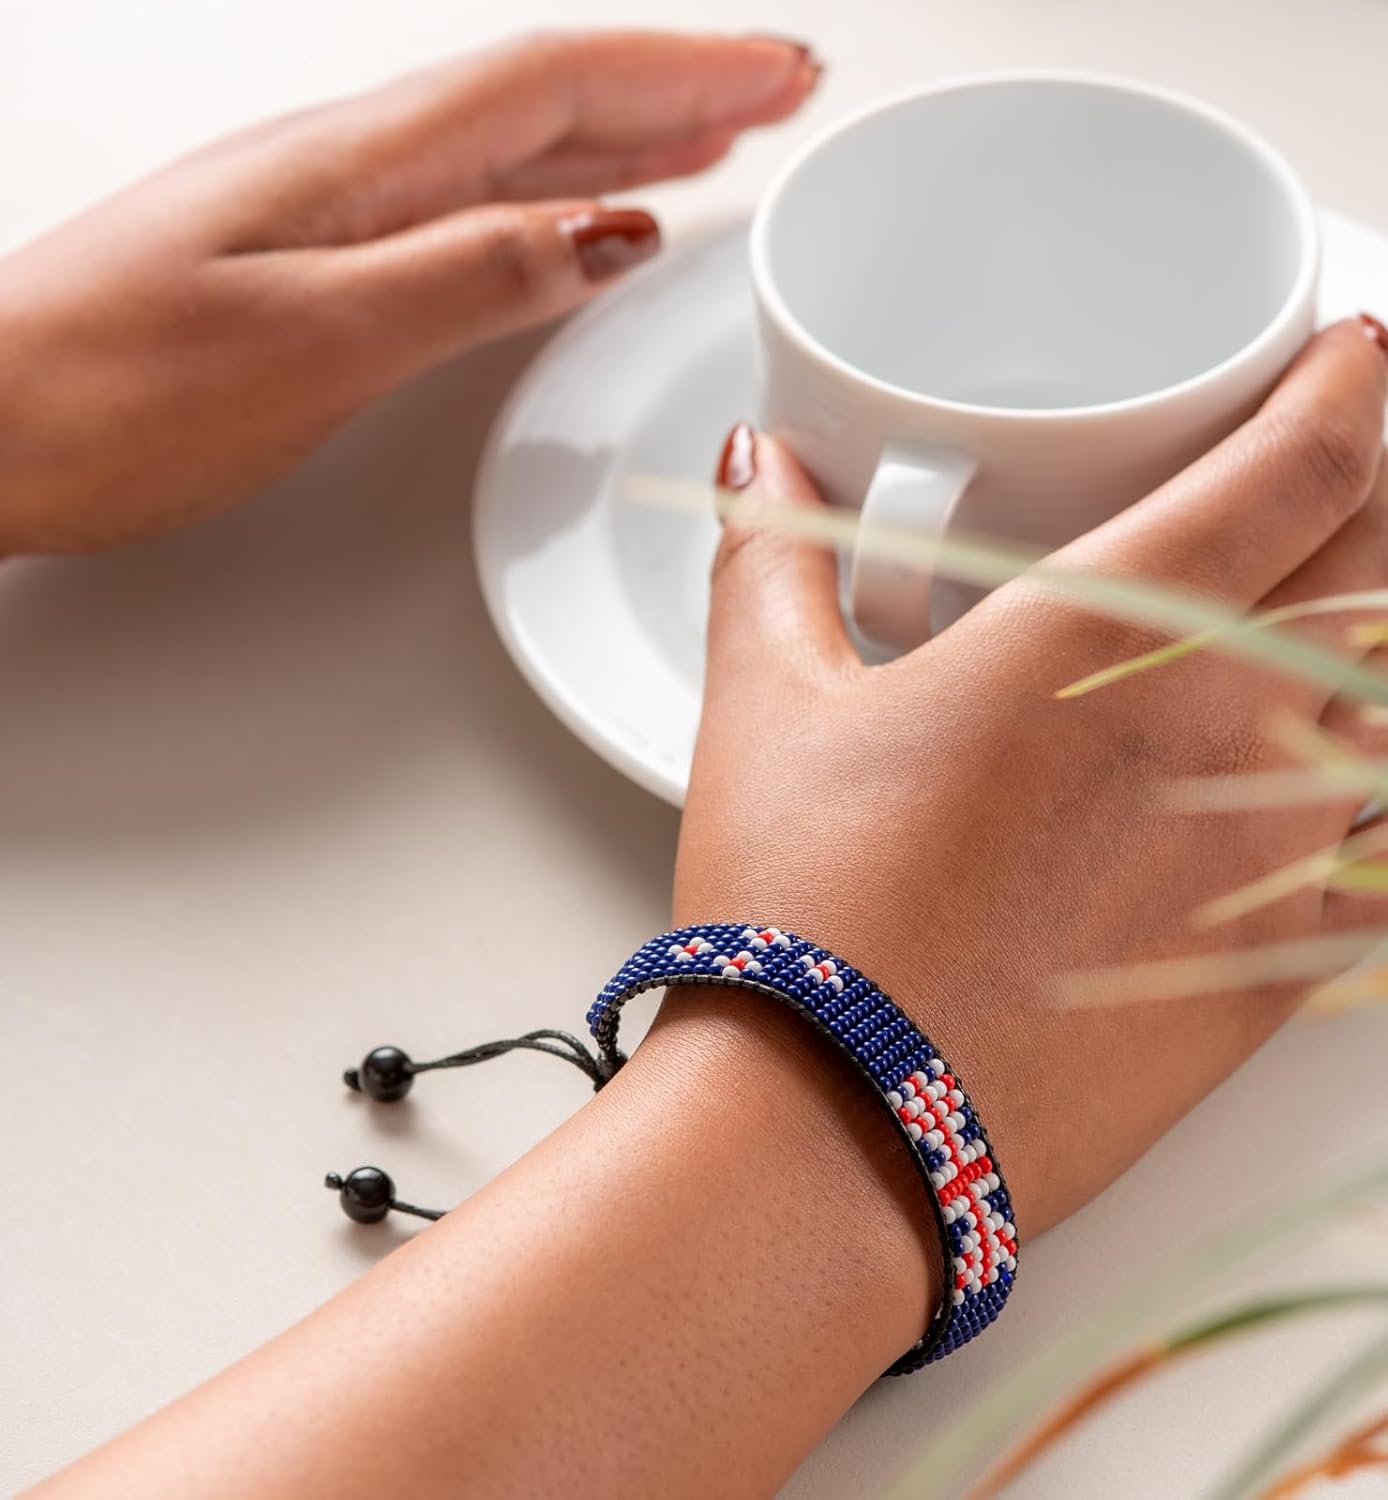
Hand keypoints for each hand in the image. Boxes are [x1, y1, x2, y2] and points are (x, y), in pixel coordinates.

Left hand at [0, 30, 818, 580]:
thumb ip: (470, 275)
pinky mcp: (309, 276)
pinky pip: (464, 218)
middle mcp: (350, 171)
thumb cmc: (107, 387)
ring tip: (712, 142)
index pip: (557, 85)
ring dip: (620, 141)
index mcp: (360, 163)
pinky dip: (544, 209)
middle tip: (776, 92)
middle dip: (676, 89)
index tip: (782, 74)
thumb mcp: (318, 334)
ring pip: (510, 157)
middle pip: (545, 104)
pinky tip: (567, 230)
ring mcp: (329, 219)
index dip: (683, 70)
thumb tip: (604, 231)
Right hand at [676, 318, 1387, 1238]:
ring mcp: (1266, 852)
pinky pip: (1379, 847)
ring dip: (1373, 636)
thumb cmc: (802, 909)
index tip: (1353, 351)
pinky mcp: (1273, 963)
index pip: (1303, 466)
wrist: (845, 1123)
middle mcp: (1219, 729)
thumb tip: (757, 466)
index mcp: (1105, 638)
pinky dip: (1364, 788)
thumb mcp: (762, 709)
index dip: (1351, 385)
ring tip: (1318, 616)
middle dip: (1380, 492)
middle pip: (1382, 566)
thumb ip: (770, 560)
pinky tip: (1317, 779)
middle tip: (1332, 473)